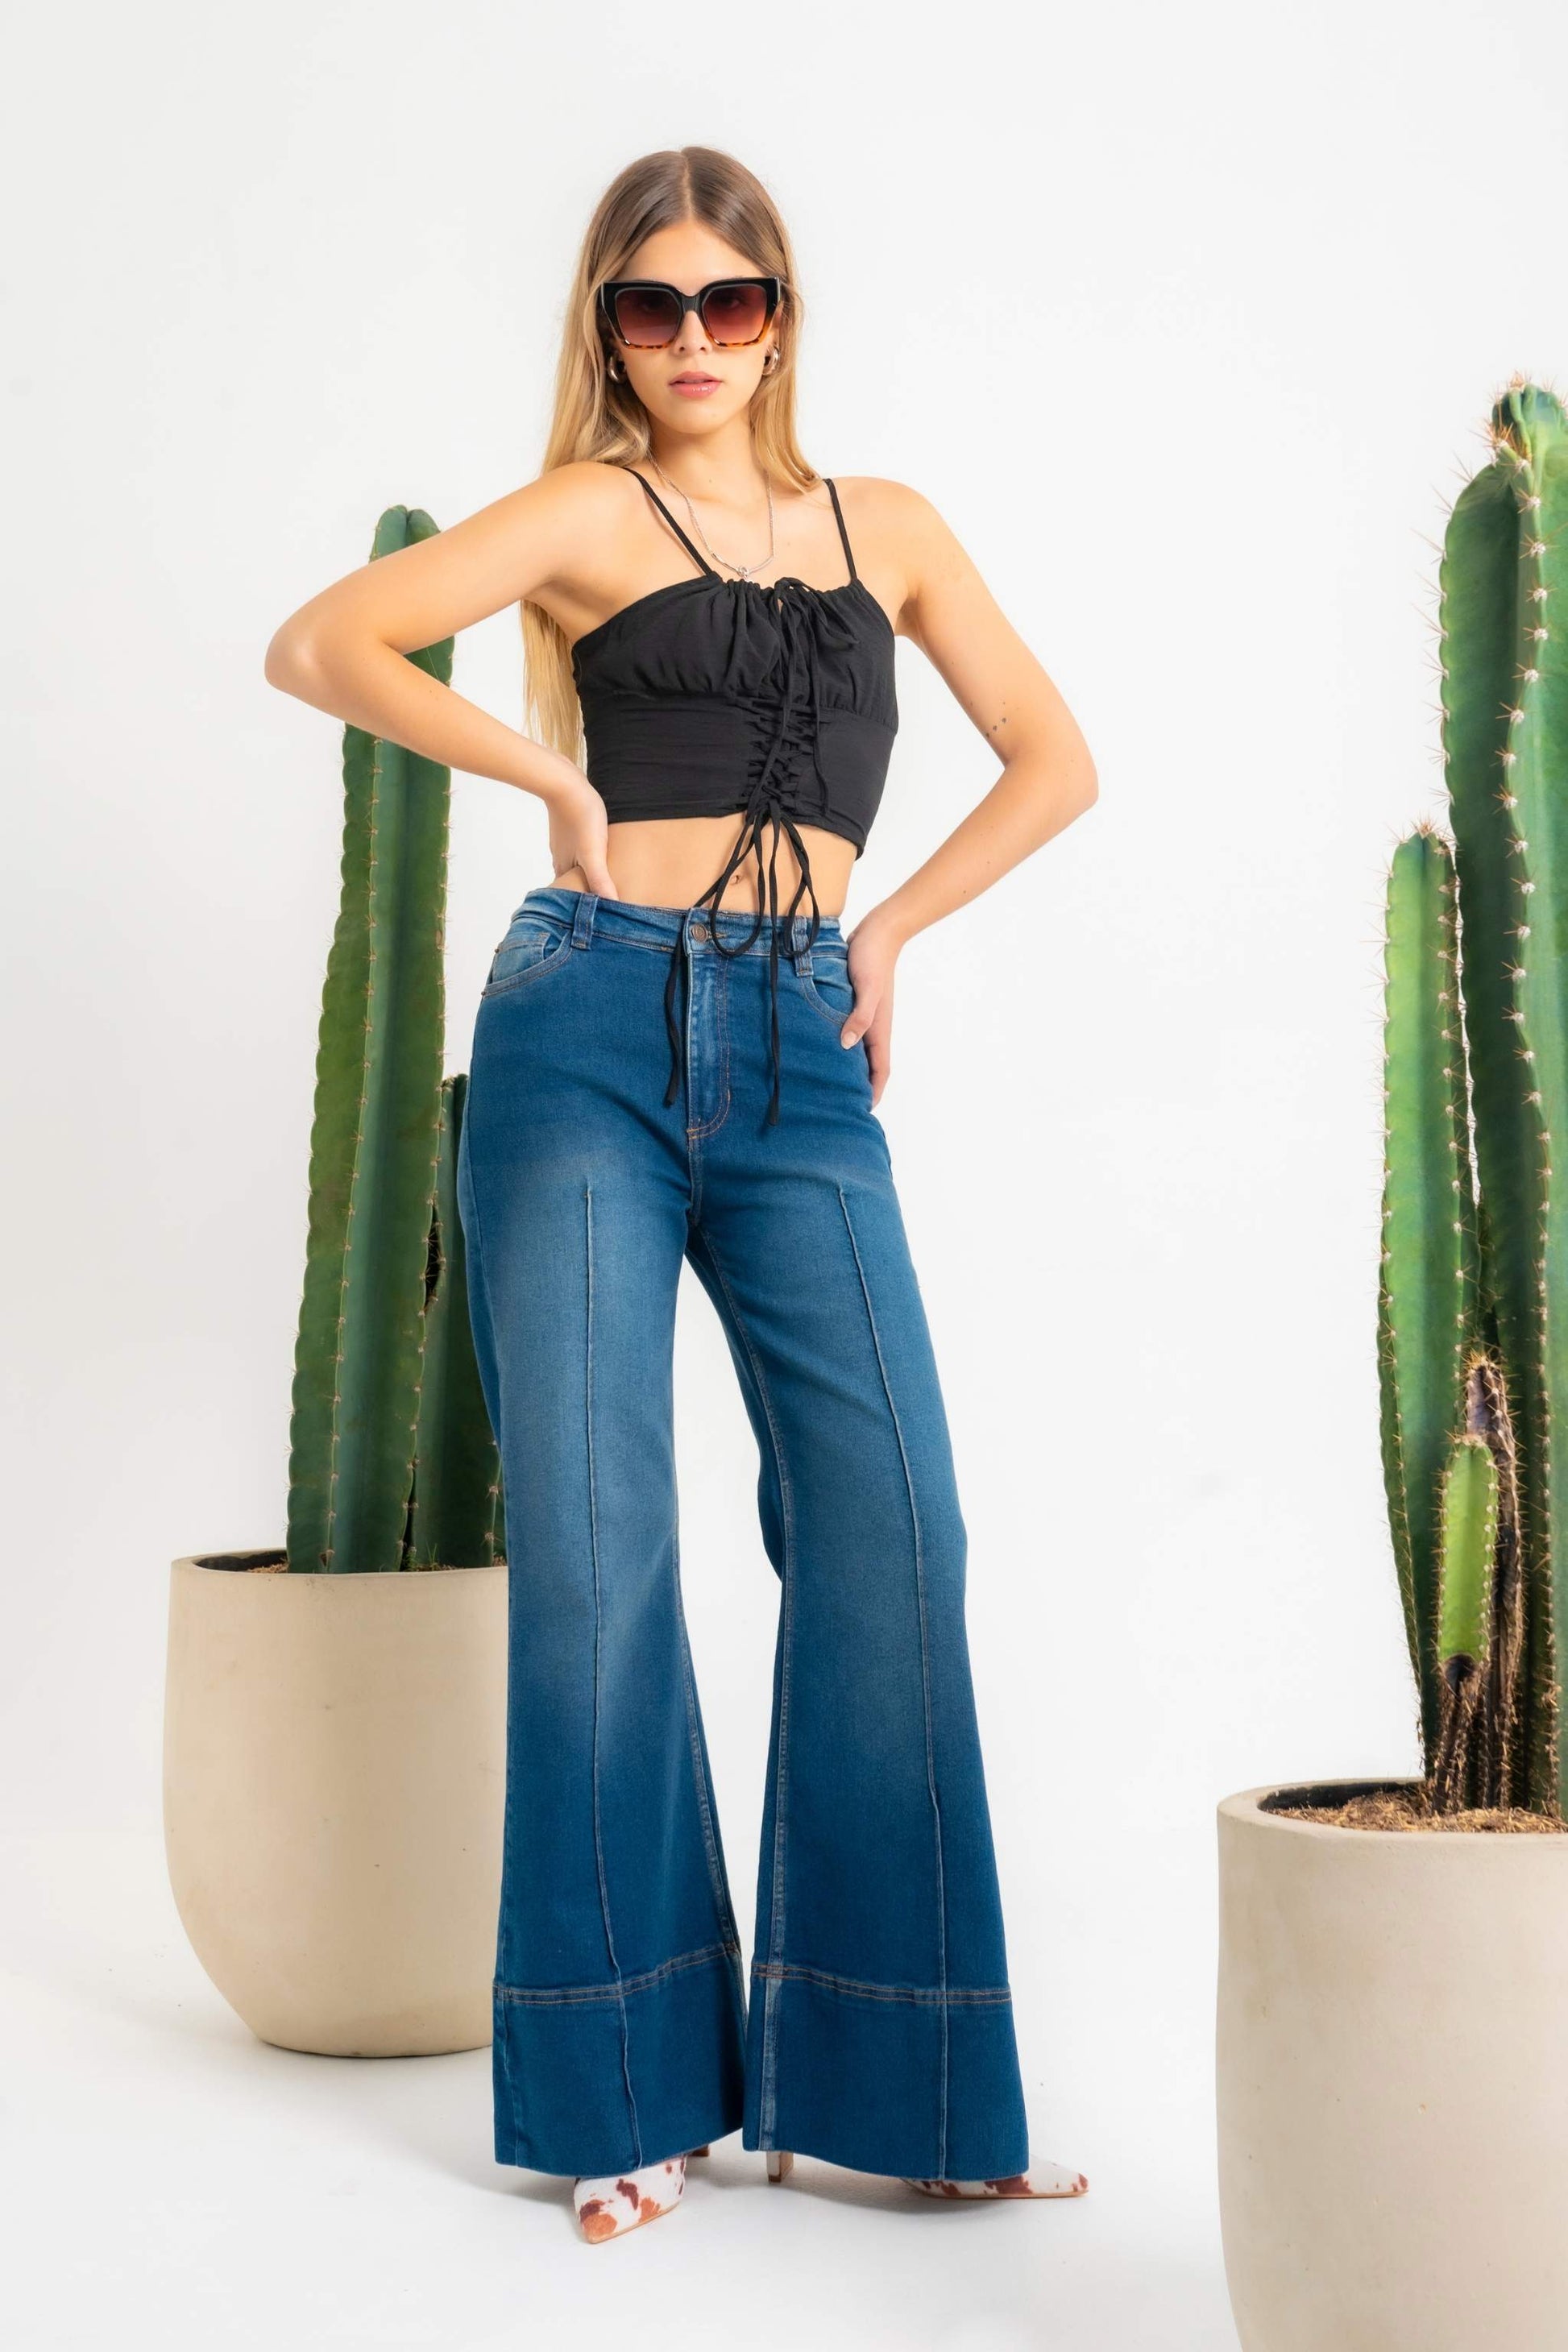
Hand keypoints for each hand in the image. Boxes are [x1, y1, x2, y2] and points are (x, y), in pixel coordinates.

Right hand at [541, 767, 616, 899]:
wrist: (565, 783)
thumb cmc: (580, 818)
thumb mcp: (593, 853)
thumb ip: (600, 879)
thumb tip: (611, 904)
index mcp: (563, 868)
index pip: (569, 894)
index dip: (580, 904)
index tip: (594, 914)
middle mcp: (559, 857)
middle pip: (572, 880)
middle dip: (584, 890)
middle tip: (602, 900)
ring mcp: (563, 841)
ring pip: (575, 864)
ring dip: (586, 873)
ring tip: (603, 879)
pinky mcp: (569, 826)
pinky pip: (578, 847)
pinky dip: (586, 855)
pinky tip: (598, 852)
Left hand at [842, 906, 905, 1108]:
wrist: (878, 930)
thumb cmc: (873, 958)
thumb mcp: (866, 988)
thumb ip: (860, 1016)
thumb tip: (847, 1045)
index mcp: (879, 1027)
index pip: (880, 1069)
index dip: (874, 1091)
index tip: (862, 1111)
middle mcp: (874, 1026)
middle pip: (869, 1064)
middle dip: (860, 1086)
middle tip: (840, 1104)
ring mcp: (864, 1015)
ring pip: (858, 1049)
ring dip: (849, 1067)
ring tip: (829, 1082)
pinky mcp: (853, 1003)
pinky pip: (848, 1031)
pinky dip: (840, 1044)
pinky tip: (823, 1046)